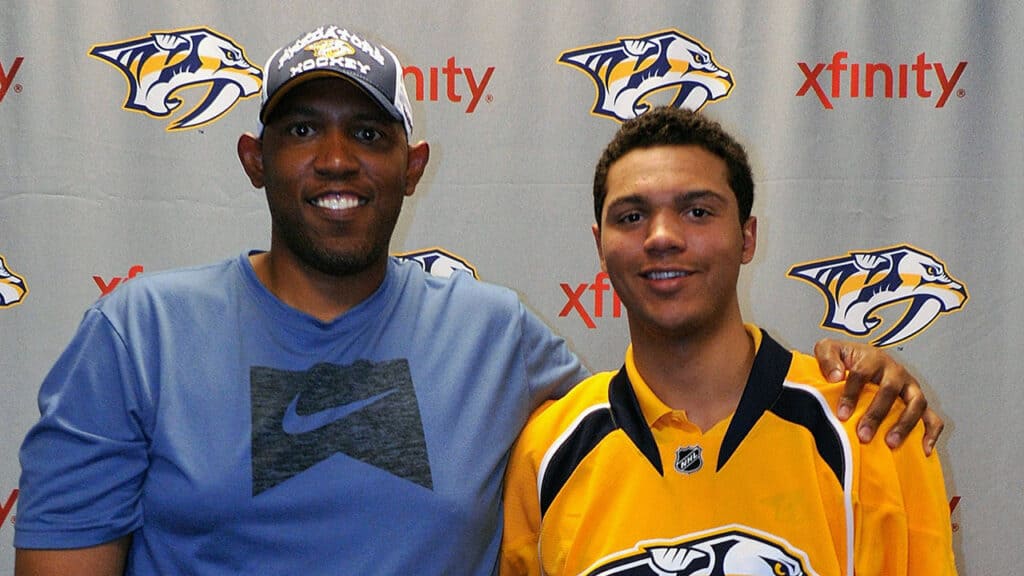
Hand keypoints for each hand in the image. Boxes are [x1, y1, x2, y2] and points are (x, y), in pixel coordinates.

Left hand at [812, 338, 943, 454]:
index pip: (862, 373)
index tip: (842, 414)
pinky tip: (924, 449)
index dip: (852, 394)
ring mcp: (910, 387)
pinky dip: (931, 433)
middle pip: (890, 389)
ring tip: (890, 443)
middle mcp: (895, 371)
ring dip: (905, 424)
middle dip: (877, 414)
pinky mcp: (918, 402)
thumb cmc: (844, 358)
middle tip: (863, 434)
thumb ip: (827, 357)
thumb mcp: (829, 349)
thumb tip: (835, 376)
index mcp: (873, 358)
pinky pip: (932, 417)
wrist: (860, 359)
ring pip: (916, 403)